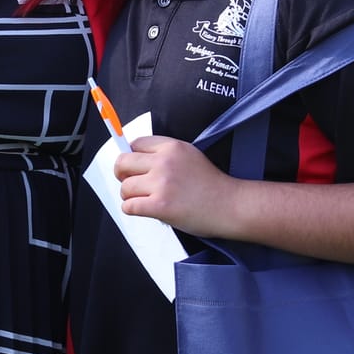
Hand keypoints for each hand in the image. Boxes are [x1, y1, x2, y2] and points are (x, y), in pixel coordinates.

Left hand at [115, 135, 241, 236]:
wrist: (231, 205)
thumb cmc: (212, 186)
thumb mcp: (190, 157)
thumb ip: (165, 156)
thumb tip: (135, 162)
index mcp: (172, 147)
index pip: (135, 144)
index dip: (131, 157)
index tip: (132, 167)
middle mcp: (164, 162)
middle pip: (123, 163)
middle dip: (122, 175)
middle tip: (130, 184)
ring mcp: (161, 183)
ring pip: (125, 187)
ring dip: (130, 196)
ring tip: (144, 200)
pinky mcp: (160, 205)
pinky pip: (129, 206)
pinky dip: (132, 210)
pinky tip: (144, 210)